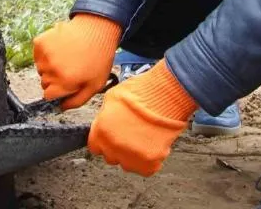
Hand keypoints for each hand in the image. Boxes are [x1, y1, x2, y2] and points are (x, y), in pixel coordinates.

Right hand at [32, 12, 122, 109]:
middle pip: (44, 82)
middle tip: (69, 68)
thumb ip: (77, 101)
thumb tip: (61, 107)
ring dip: (49, 66)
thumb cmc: (99, 57)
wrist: (96, 29)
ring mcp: (44, 55)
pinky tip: (60, 49)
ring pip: (40, 68)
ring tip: (66, 57)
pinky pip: (37, 55)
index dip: (57, 91)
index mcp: (64, 83)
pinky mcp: (40, 42)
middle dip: (54, 79)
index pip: (48, 96)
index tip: (66, 83)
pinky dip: (45, 53)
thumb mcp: (95, 85)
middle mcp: (51, 70)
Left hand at [88, 60, 196, 175]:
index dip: (104, 142)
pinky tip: (152, 146)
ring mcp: (132, 156)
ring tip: (142, 140)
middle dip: (118, 149)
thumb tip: (105, 123)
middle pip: (111, 157)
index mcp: (101, 131)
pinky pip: (147, 169)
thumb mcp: (112, 98)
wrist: (165, 96)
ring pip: (128, 165)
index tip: (110, 138)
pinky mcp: (150, 161)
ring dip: (132, 156)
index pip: (95, 147)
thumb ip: (104, 116)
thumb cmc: (141, 92)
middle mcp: (114, 146)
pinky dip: (149, 161)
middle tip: (129, 136)